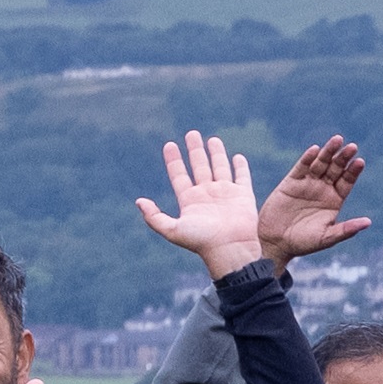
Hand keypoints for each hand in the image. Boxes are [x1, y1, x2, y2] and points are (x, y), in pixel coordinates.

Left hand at [137, 130, 272, 274]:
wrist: (230, 249)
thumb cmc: (201, 241)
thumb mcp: (172, 230)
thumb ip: (154, 217)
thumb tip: (138, 201)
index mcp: (190, 200)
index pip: (179, 175)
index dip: (174, 160)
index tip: (169, 145)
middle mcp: (207, 195)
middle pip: (199, 166)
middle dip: (195, 150)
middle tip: (192, 134)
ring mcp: (225, 194)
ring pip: (219, 168)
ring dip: (216, 153)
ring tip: (212, 139)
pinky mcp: (243, 196)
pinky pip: (242, 177)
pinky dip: (240, 167)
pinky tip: (237, 156)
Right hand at [254, 136, 371, 261]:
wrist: (276, 242)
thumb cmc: (303, 243)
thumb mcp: (327, 237)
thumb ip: (347, 229)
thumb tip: (368, 222)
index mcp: (335, 200)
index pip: (347, 181)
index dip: (353, 172)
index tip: (360, 162)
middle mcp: (323, 189)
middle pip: (336, 169)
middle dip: (343, 158)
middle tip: (352, 147)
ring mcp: (307, 183)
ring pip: (320, 164)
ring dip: (328, 152)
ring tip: (337, 140)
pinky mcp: (291, 182)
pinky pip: (301, 167)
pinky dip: (307, 158)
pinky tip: (315, 150)